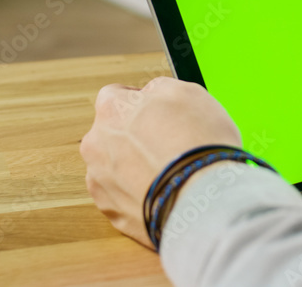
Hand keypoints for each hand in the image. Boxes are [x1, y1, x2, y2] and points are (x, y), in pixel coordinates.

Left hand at [80, 77, 240, 248]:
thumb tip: (150, 95)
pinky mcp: (112, 212)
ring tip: (168, 173)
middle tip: (167, 144)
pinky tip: (163, 192)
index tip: (158, 114)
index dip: (140, 104)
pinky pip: (122, 196)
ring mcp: (101, 181)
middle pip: (112, 133)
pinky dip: (138, 194)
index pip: (116, 96)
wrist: (205, 199)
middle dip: (134, 137)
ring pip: (115, 166)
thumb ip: (159, 88)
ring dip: (134, 167)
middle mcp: (96, 144)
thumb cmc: (198, 143)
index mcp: (111, 109)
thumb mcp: (188, 91)